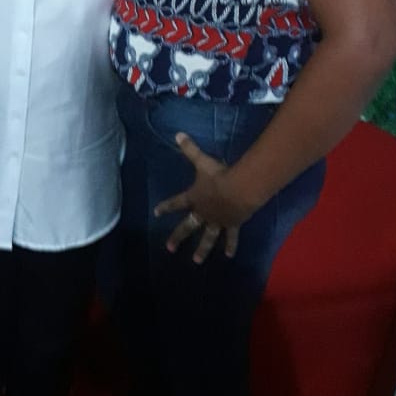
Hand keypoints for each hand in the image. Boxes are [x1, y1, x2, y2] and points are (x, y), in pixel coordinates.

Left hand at [153, 132, 255, 263]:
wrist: (239, 189)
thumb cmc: (219, 175)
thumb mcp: (202, 161)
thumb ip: (190, 149)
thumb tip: (178, 134)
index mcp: (194, 198)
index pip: (176, 203)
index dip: (166, 206)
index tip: (156, 213)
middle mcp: (203, 212)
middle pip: (188, 226)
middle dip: (178, 237)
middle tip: (169, 248)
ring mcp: (217, 221)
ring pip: (207, 237)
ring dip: (202, 249)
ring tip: (197, 261)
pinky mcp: (232, 224)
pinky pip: (230, 237)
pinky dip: (230, 246)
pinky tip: (229, 255)